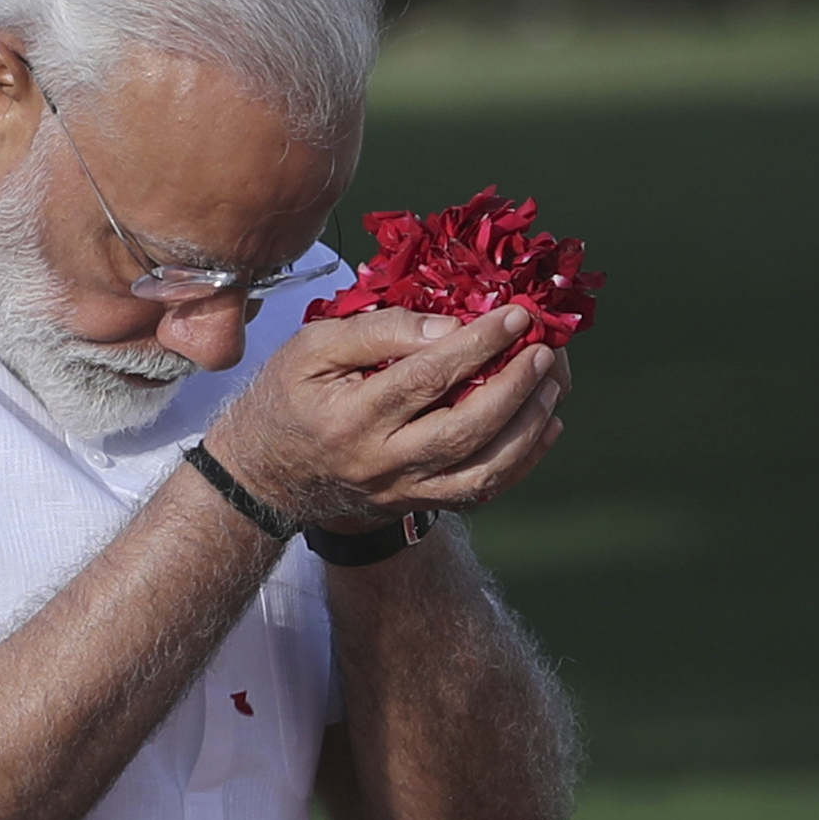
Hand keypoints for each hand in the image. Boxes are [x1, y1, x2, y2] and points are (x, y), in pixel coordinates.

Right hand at [209, 301, 568, 528]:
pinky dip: (521, 461)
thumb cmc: (291, 395)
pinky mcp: (419, 503)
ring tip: (551, 385)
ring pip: (480, 472)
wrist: (267, 472)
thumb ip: (379, 330)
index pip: (424, 378)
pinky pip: (480, 492)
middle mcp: (380, 462)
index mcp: (350, 416)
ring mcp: (403, 490)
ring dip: (527, 429)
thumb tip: (448, 326)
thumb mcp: (313, 346)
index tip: (514, 315)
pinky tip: (543, 426)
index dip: (476, 345)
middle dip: (513, 388)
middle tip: (542, 351)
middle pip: (462, 432)